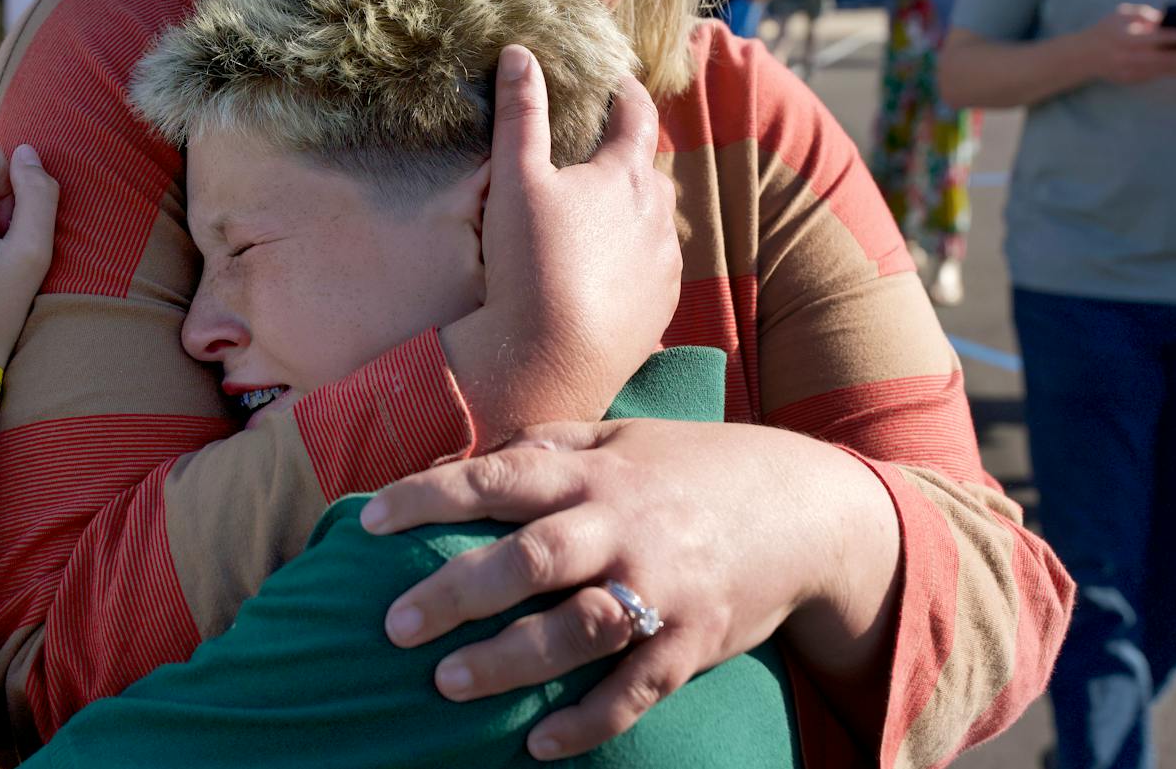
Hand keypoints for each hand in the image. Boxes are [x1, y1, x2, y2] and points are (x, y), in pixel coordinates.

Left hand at [362, 418, 896, 759]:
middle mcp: (623, 528)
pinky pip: (635, 691)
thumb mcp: (622, 437)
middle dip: (456, 592)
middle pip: (530, 558)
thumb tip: (468, 457)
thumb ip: (547, 446)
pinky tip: (538, 745)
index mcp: (595, 474)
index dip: (430, 498)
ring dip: (510, 661)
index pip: (497, 479)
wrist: (806, 507)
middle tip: (393, 625)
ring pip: (577, 630)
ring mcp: (660, 589)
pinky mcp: (692, 642)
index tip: (369, 523)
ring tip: (446, 684)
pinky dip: (588, 721)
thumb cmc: (692, 468)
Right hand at [438, 48, 680, 444]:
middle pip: (649, 171)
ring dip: (632, 212)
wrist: (549, 361)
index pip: (638, 115)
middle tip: (597, 154)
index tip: (615, 82)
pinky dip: (633, 260)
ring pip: (655, 223)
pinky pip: (654, 271)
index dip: (626, 92)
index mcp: (626, 175)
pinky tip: (603, 272)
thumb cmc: (530, 264)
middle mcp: (658, 216)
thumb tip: (521, 53)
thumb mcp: (515, 179)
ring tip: (598, 217)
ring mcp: (664, 266)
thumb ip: (520, 113)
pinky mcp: (659, 308)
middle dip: (627, 158)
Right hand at [1074, 3, 1175, 84]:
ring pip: (1163, 70)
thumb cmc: (1107, 29)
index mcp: (1122, 38)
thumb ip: (1145, 16)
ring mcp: (1131, 71)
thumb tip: (1171, 17)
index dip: (1165, 38)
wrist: (1085, 56)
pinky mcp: (1134, 80)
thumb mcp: (1122, 15)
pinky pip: (1159, 75)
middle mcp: (1127, 57)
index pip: (1146, 39)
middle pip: (1161, 59)